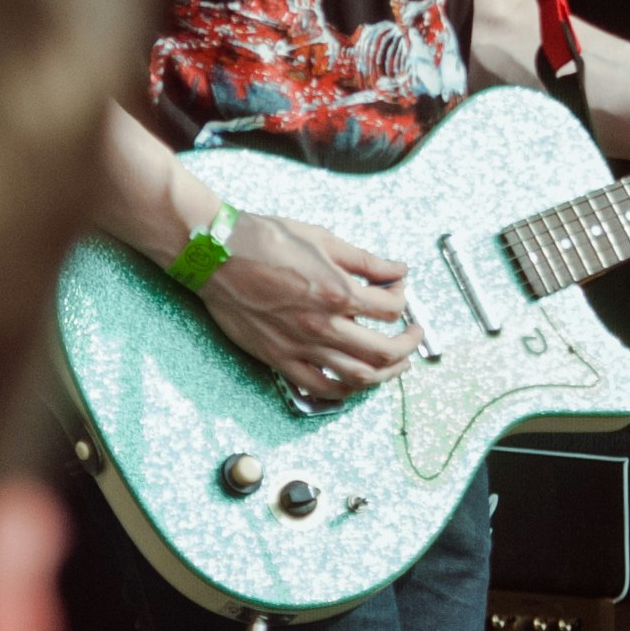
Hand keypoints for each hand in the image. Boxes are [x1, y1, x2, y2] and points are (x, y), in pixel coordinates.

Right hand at [197, 211, 423, 402]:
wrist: (215, 253)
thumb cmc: (265, 240)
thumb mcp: (324, 239)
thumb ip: (366, 261)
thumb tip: (398, 270)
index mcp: (337, 292)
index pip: (390, 308)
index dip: (403, 298)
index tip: (399, 291)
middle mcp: (322, 325)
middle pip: (385, 351)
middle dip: (409, 344)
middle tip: (414, 334)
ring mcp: (300, 346)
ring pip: (358, 378)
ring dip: (386, 373)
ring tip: (396, 364)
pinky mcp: (278, 358)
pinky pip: (319, 388)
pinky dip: (344, 391)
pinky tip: (355, 382)